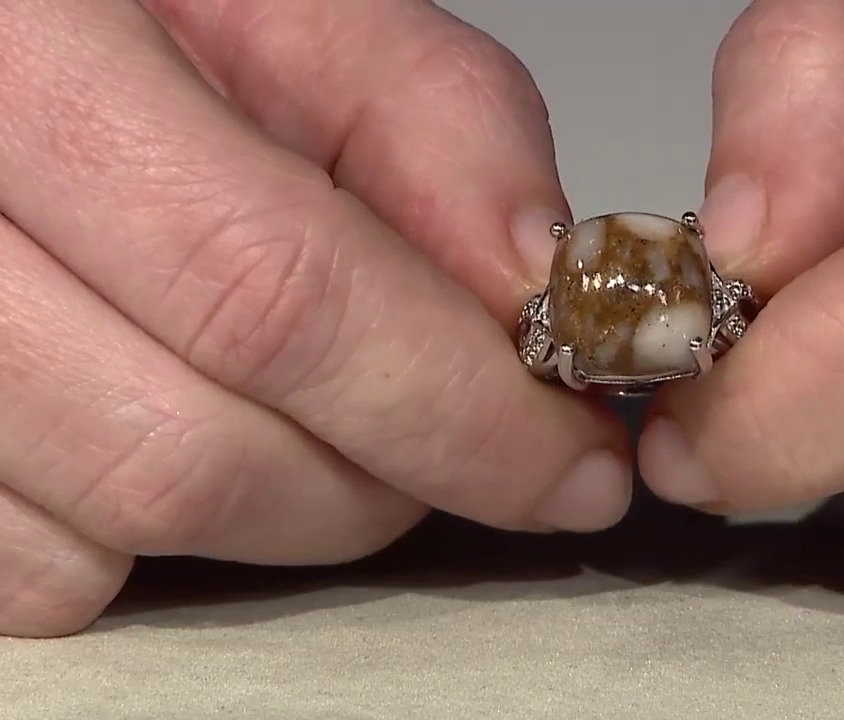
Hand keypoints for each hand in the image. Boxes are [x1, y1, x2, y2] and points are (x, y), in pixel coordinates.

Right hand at [0, 0, 629, 637]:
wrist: (20, 70)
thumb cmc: (140, 23)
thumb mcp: (298, 19)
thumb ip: (435, 127)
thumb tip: (532, 290)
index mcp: (33, 68)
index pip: (271, 290)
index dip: (448, 402)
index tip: (567, 458)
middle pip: (198, 447)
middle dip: (391, 476)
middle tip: (478, 441)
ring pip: (133, 521)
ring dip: (300, 505)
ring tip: (343, 414)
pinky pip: (51, 572)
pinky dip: (173, 536)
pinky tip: (212, 428)